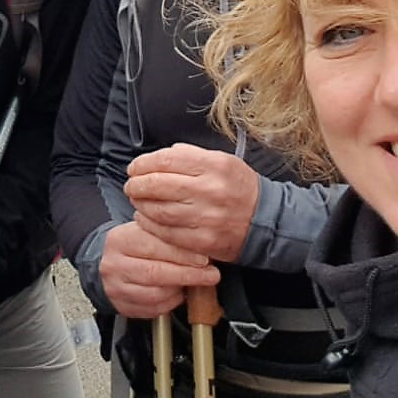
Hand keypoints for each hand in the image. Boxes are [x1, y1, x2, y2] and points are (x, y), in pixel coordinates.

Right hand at [98, 218, 220, 319]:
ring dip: (180, 290)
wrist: (107, 263)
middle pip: (155, 273)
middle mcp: (114, 265)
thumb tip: (199, 247)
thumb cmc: (133, 246)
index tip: (204, 259)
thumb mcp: (146, 231)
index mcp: (120, 240)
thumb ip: (167, 237)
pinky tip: (178, 293)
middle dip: (187, 275)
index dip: (182, 254)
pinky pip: (153, 309)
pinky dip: (171, 303)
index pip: (153, 247)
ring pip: (156, 294)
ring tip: (193, 283)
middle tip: (210, 275)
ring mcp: (116, 288)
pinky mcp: (122, 306)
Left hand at [124, 144, 260, 261]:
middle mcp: (210, 191)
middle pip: (158, 185)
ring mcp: (206, 218)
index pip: (166, 161)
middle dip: (137, 184)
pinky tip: (145, 217)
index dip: (143, 163)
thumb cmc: (239, 187)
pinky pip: (168, 233)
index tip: (134, 167)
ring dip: (140, 204)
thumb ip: (190, 155)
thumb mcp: (222, 160)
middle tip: (131, 184)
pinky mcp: (203, 241)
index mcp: (214, 166)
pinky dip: (151, 225)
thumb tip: (160, 157)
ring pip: (159, 210)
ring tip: (136, 200)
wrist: (267, 221)